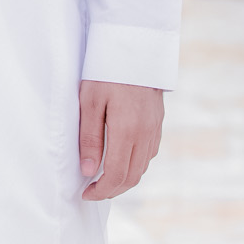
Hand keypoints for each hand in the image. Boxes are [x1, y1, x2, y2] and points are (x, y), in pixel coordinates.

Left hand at [78, 80, 163, 199]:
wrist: (134, 50)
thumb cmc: (106, 72)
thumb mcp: (89, 102)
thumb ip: (89, 138)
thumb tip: (88, 171)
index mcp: (127, 130)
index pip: (116, 174)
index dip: (101, 190)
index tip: (85, 193)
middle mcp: (145, 135)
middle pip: (132, 177)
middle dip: (111, 190)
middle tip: (92, 191)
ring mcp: (155, 131)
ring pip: (142, 168)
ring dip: (123, 180)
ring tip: (103, 179)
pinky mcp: (158, 125)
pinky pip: (148, 155)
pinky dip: (134, 166)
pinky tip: (119, 161)